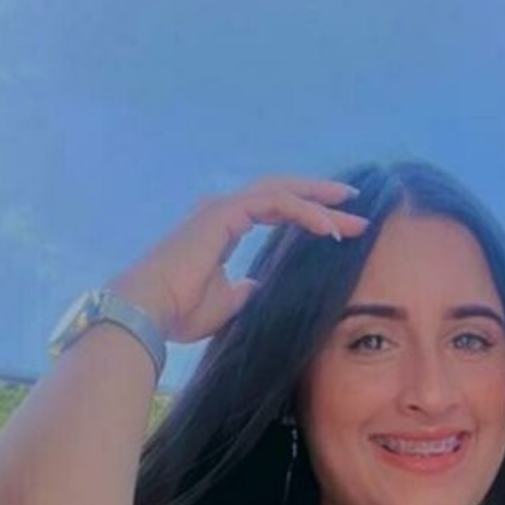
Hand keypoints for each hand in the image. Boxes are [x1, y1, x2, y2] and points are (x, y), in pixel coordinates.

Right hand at [108, 175, 368, 343]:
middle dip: (320, 197)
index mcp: (223, 226)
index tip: (340, 226)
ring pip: (283, 192)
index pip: (275, 209)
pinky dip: (305, 213)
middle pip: (283, 193)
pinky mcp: (225, 213)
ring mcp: (223, 208)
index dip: (308, 214)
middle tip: (355, 204)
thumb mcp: (225, 303)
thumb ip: (243, 291)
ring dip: (320, 200)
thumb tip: (256, 289)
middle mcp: (223, 210)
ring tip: (352, 210)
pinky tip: (329, 227)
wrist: (150, 312)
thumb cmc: (180, 312)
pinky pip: (276, 204)